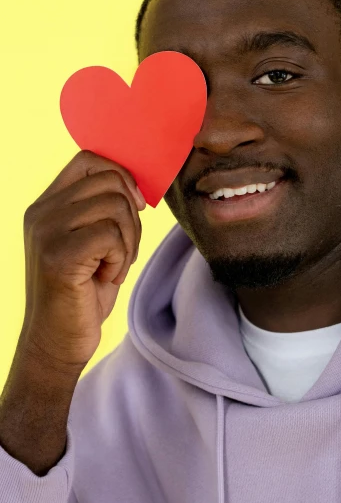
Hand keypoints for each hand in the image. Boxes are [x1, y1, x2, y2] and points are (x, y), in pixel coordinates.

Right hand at [20, 150, 145, 369]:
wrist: (57, 343)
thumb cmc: (82, 293)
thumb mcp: (92, 243)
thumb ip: (103, 210)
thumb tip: (138, 184)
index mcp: (46, 204)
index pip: (89, 159)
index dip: (122, 177)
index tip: (136, 207)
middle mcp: (41, 212)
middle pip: (110, 181)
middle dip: (132, 217)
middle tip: (123, 251)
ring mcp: (46, 232)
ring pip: (116, 207)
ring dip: (129, 241)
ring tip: (113, 266)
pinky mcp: (58, 256)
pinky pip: (112, 236)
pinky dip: (121, 259)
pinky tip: (106, 278)